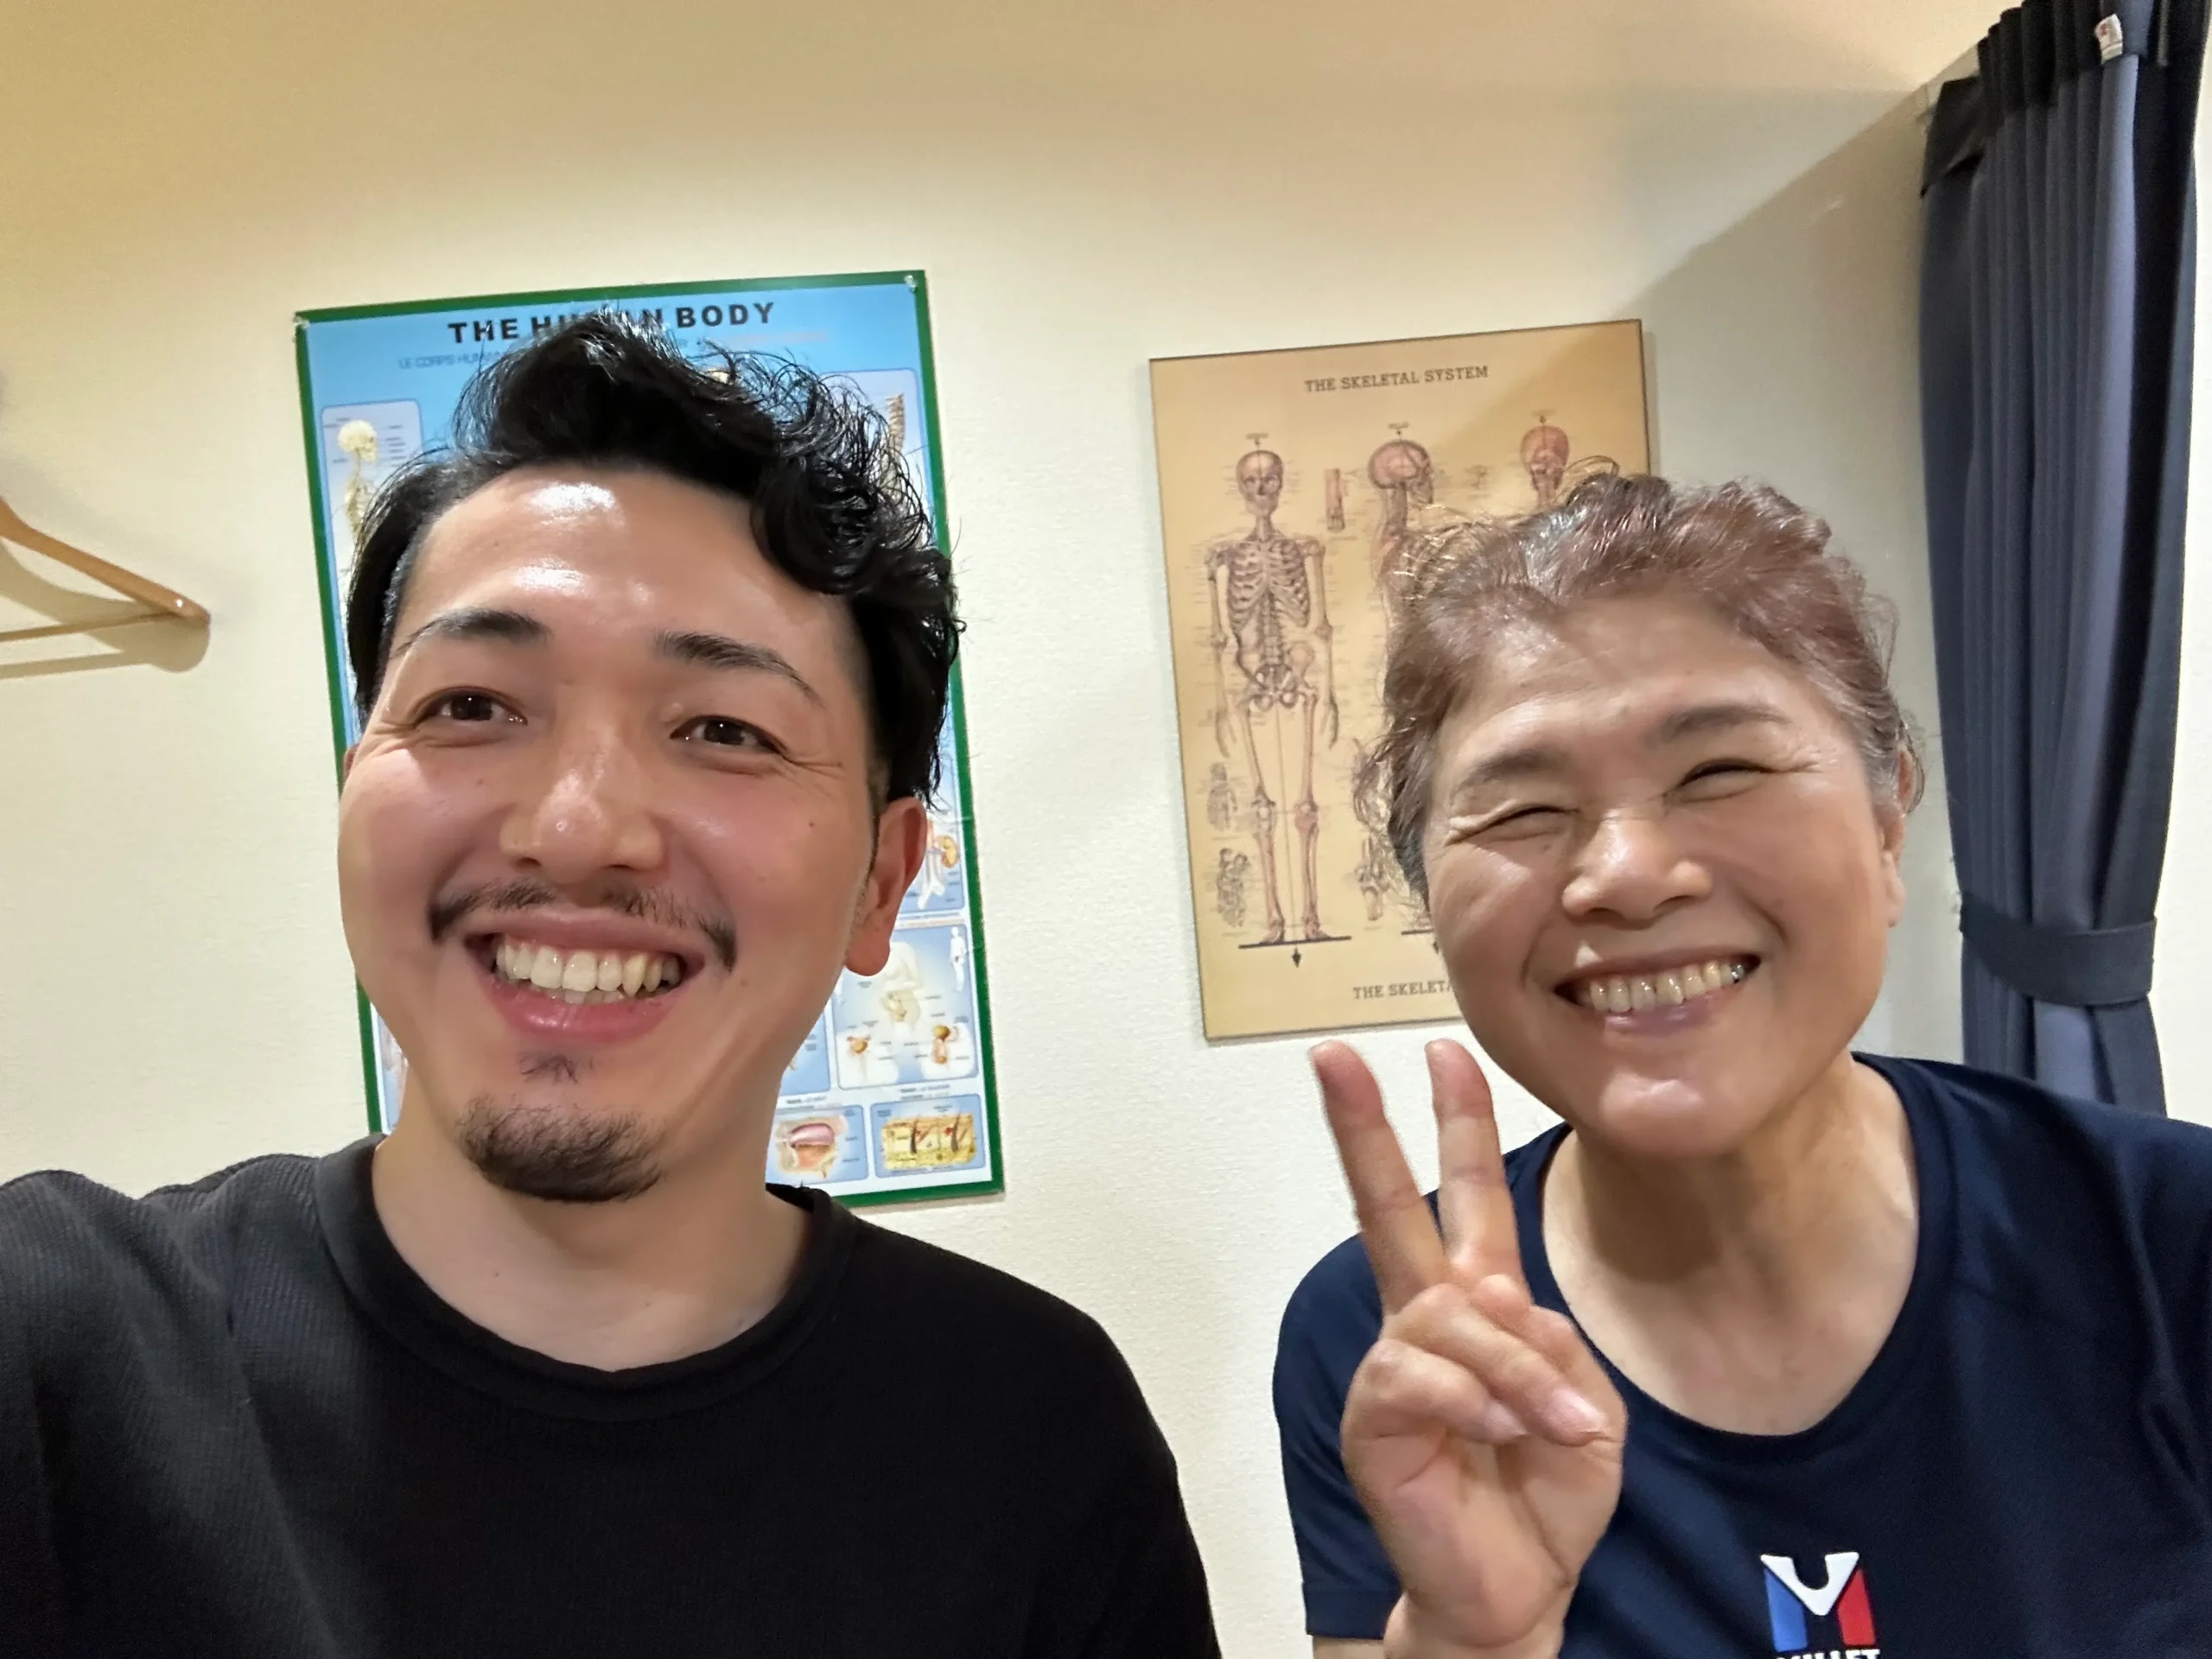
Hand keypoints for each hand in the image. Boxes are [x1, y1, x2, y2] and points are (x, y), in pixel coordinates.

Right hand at [1315, 1040, 1624, 1658]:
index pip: (1467, 1196)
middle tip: (1331, 1056)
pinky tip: (1504, 1436)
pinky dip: (1481, 1405)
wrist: (1515, 1588)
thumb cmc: (1546, 1494)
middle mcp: (1427, 1318)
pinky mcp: (1373, 1414)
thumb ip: (1552, 1341)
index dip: (1458, 1123)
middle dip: (1363, 1127)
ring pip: (1450, 1316)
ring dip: (1517, 1372)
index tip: (1445, 1051)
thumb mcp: (1587, 1405)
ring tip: (1556, 1426)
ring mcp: (1396, 1364)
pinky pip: (1423, 1376)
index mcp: (1481, 1301)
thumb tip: (1496, 1306)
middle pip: (1387, 1206)